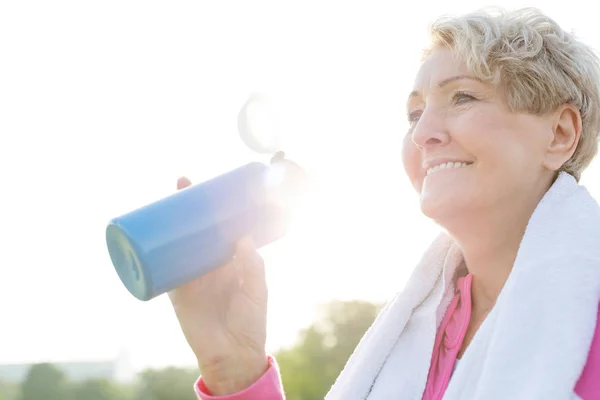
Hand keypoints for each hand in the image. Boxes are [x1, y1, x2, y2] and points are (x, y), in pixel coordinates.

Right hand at [168, 177, 268, 394]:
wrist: (233, 355)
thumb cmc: (250, 322)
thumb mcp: (257, 290)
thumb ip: (253, 265)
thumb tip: (243, 237)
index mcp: (231, 261)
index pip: (221, 228)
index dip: (216, 209)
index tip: (213, 186)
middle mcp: (209, 264)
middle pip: (195, 229)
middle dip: (188, 207)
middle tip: (183, 183)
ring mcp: (191, 276)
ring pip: (177, 243)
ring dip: (169, 223)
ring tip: (165, 201)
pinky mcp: (176, 291)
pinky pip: (162, 269)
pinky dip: (154, 254)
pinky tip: (147, 235)